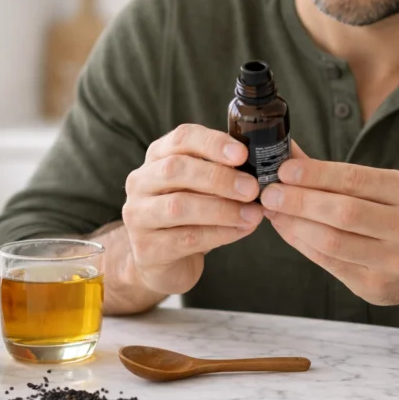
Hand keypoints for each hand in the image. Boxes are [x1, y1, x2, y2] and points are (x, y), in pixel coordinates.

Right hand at [122, 124, 263, 294]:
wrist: (159, 261)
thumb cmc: (187, 215)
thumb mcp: (199, 186)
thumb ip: (220, 171)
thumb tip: (260, 165)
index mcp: (157, 157)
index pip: (181, 138)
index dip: (212, 143)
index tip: (242, 153)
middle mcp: (141, 182)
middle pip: (176, 169)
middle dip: (218, 177)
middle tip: (252, 188)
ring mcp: (138, 216)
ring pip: (179, 206)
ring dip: (222, 209)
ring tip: (254, 214)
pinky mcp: (146, 248)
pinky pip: (186, 238)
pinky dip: (219, 233)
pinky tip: (242, 230)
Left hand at [262, 143, 398, 305]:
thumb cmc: (397, 216)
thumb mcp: (380, 187)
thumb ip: (333, 173)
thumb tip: (287, 151)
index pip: (355, 179)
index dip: (316, 174)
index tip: (284, 170)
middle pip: (343, 212)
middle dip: (300, 201)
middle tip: (269, 193)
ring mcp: (393, 260)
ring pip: (333, 242)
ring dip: (295, 225)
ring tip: (272, 211)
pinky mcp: (376, 286)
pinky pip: (329, 263)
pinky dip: (302, 244)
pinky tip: (287, 230)